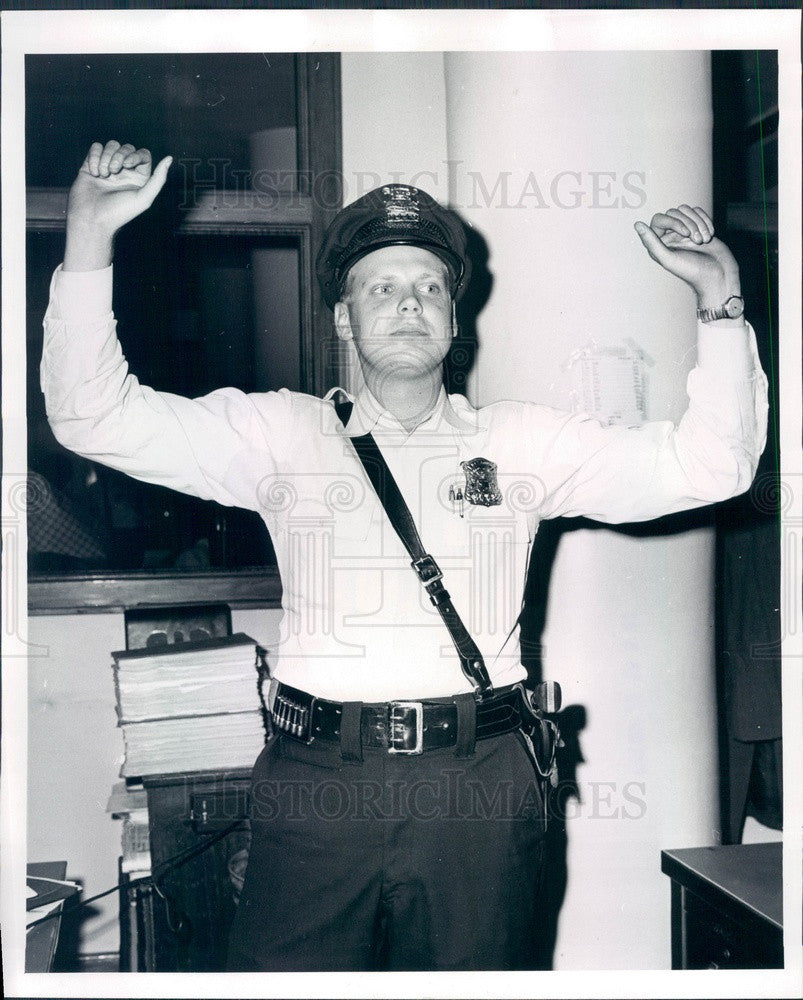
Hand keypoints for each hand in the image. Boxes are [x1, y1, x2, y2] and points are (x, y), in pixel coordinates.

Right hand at [64, 141, 171, 270]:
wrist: (92, 219)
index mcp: (139, 178)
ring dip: (106, 157)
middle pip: (127, 147)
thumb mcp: (144, 198)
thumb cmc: (119, 212)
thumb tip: (170, 158)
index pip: (143, 154)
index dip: (135, 155)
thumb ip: (159, 179)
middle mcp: (125, 171)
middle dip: (119, 156)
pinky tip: (93, 172)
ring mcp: (108, 167)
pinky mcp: (91, 165)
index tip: (127, 165)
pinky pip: (96, 147)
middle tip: (113, 172)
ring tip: (102, 174)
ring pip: (111, 145)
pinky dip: (94, 157)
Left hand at [634, 205, 740, 311]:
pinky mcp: (699, 227)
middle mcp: (670, 236)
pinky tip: (710, 235)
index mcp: (659, 244)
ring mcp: (685, 231)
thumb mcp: (668, 259)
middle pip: (674, 212)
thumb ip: (651, 242)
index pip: (658, 218)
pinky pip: (698, 212)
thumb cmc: (692, 270)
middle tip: (697, 242)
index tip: (685, 234)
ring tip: (704, 240)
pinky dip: (706, 221)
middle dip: (689, 224)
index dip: (673, 221)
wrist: (718, 275)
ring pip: (686, 210)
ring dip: (699, 223)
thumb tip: (637, 224)